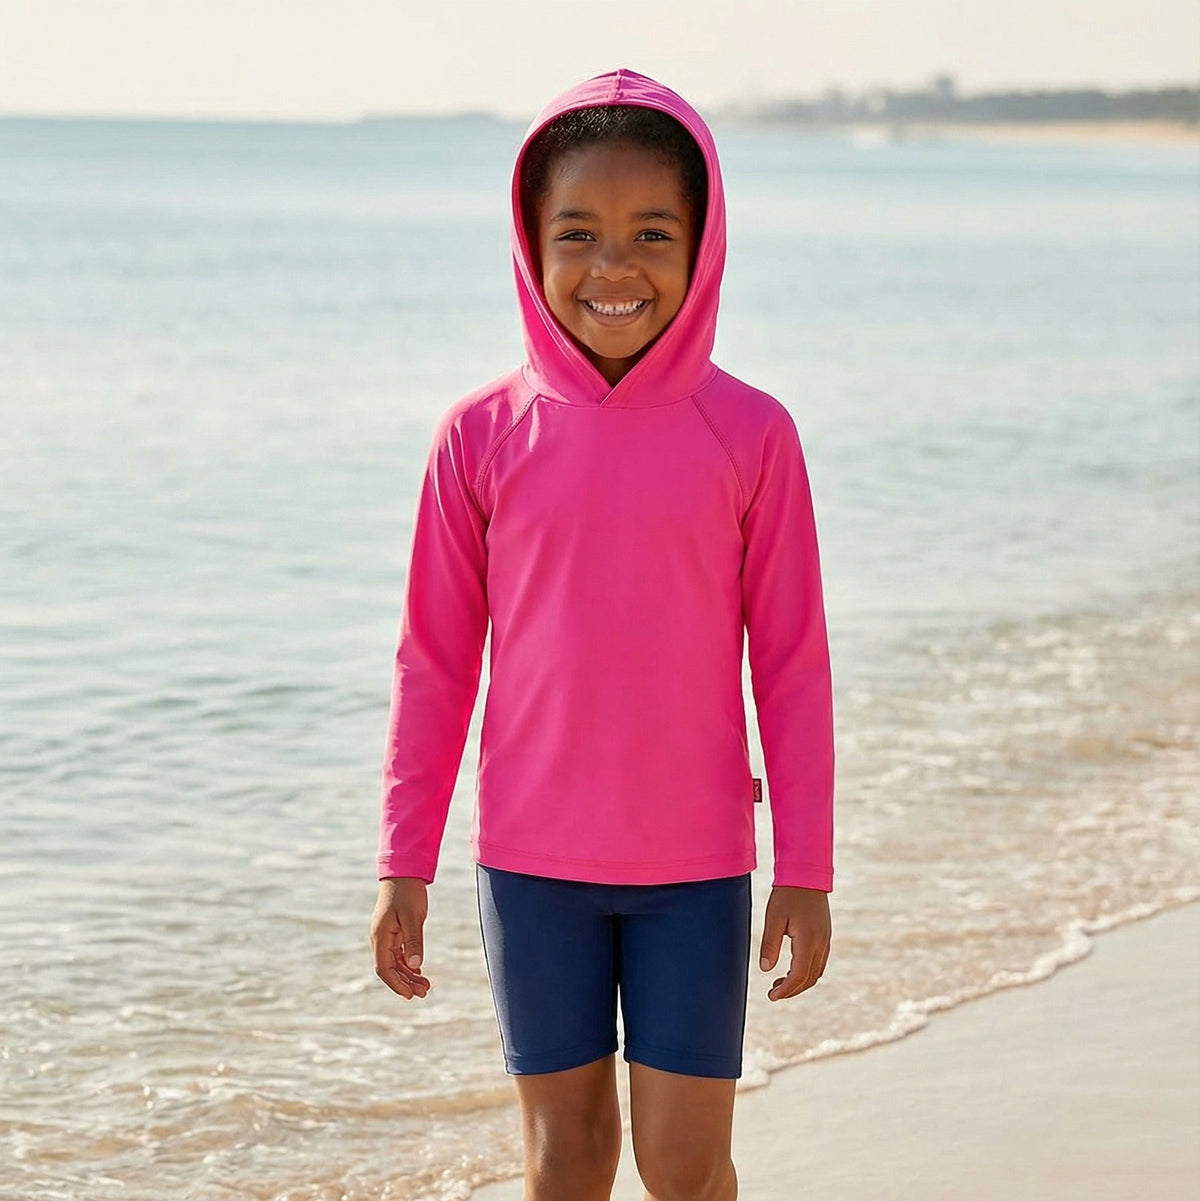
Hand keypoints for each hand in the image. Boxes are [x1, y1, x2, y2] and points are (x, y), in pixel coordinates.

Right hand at [370, 877, 430, 999]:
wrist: (405, 872)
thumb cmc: (408, 892)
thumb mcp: (413, 917)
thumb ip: (414, 941)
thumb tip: (415, 966)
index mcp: (380, 936)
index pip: (384, 969)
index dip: (396, 984)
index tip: (410, 995)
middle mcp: (380, 939)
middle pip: (390, 969)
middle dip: (405, 983)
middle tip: (424, 992)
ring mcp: (386, 935)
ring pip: (395, 962)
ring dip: (408, 975)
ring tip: (426, 986)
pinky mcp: (394, 931)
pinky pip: (399, 953)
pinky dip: (408, 964)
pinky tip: (419, 971)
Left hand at [758, 886, 829, 1000]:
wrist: (806, 874)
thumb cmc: (787, 894)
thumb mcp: (773, 917)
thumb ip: (770, 944)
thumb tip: (765, 969)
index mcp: (809, 940)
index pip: (799, 975)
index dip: (786, 990)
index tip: (772, 996)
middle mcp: (821, 943)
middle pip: (810, 978)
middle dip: (792, 990)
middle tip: (773, 993)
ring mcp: (826, 939)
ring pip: (816, 971)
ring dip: (800, 982)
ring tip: (779, 984)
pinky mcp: (825, 935)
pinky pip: (819, 961)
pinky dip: (807, 971)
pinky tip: (792, 969)